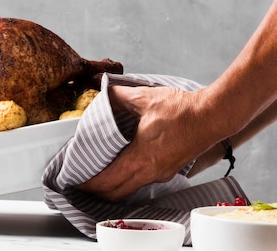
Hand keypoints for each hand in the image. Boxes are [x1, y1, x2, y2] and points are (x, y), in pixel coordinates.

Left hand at [78, 84, 210, 200]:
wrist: (212, 116)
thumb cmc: (182, 110)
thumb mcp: (144, 98)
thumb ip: (118, 96)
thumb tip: (102, 92)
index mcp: (141, 158)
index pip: (107, 181)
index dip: (87, 183)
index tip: (72, 179)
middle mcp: (150, 172)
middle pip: (115, 193)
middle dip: (94, 190)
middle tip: (79, 179)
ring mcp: (161, 174)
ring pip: (128, 189)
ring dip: (110, 187)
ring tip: (95, 174)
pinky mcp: (168, 170)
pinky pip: (140, 182)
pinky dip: (124, 180)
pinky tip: (118, 167)